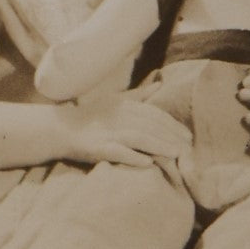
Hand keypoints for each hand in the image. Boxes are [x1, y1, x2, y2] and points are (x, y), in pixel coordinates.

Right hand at [53, 93, 191, 167]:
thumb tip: (160, 84)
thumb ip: (139, 95)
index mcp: (125, 105)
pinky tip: (149, 164)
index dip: (172, 125)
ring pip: (139, 138)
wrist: (61, 127)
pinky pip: (119, 152)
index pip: (154, 115)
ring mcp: (108, 132)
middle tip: (189, 148)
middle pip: (150, 126)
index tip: (188, 136)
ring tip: (176, 154)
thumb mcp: (116, 100)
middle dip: (171, 136)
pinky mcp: (98, 148)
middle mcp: (119, 117)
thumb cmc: (91, 114)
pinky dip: (134, 158)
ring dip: (159, 146)